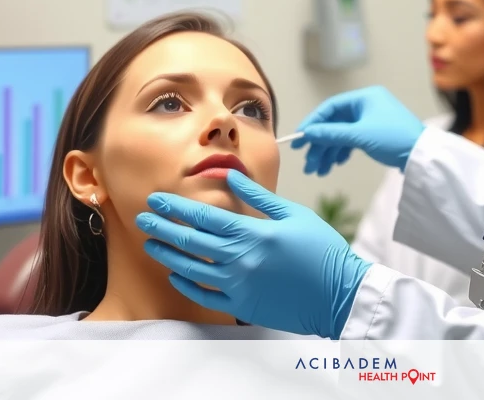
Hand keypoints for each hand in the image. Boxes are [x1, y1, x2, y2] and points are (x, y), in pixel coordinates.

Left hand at [137, 171, 370, 339]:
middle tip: (143, 218)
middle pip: (191, 242)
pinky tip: (176, 274)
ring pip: (193, 270)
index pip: (204, 217)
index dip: (177, 207)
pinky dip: (188, 285)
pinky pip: (206, 297)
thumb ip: (258, 197)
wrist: (340, 295)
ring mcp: (240, 287)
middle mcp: (241, 261)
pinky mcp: (243, 308)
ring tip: (151, 244)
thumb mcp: (294, 214)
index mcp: (253, 234)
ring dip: (169, 255)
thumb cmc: (322, 251)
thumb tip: (231, 174)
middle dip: (164, 228)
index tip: (157, 199)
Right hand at [292, 86, 424, 173]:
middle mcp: (367, 105)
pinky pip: (352, 141)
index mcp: (365, 97)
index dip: (313, 123)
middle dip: (320, 145)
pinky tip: (335, 164)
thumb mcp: (359, 136)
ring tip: (318, 171)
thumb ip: (331, 134)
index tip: (299, 140)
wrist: (422, 156)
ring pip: (342, 135)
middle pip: (335, 124)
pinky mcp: (376, 134)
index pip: (330, 107)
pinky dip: (342, 152)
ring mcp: (372, 120)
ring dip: (329, 152)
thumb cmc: (393, 138)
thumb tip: (307, 133)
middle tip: (307, 164)